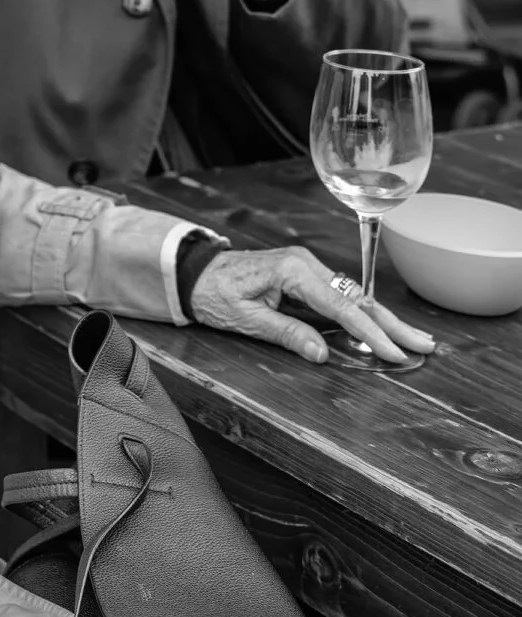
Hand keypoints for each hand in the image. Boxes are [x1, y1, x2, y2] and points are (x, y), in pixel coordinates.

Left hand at [189, 248, 436, 364]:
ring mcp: (306, 267)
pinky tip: (380, 328)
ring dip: (381, 320)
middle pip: (357, 298)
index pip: (341, 306)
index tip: (392, 352)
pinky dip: (361, 314)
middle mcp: (305, 263)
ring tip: (412, 340)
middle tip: (424, 345)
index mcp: (292, 270)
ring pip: (352, 297)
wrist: (192, 272)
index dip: (370, 332)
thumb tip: (322, 353)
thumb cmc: (212, 293)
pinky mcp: (303, 275)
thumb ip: (286, 334)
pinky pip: (338, 296)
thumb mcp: (245, 319)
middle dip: (392, 324)